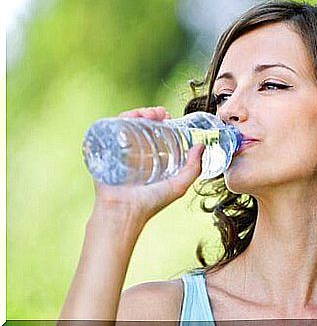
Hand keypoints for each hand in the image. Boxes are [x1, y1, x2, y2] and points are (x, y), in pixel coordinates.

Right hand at [92, 107, 204, 226]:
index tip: (168, 116)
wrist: (123, 212)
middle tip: (160, 113)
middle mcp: (133, 153)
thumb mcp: (178, 186)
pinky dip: (122, 118)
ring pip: (127, 124)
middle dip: (150, 114)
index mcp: (148, 159)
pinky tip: (133, 116)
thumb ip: (193, 169)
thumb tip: (201, 146)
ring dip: (139, 113)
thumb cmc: (150, 204)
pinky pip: (112, 129)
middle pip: (140, 125)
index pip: (154, 133)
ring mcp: (119, 151)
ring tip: (149, 113)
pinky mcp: (105, 150)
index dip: (161, 121)